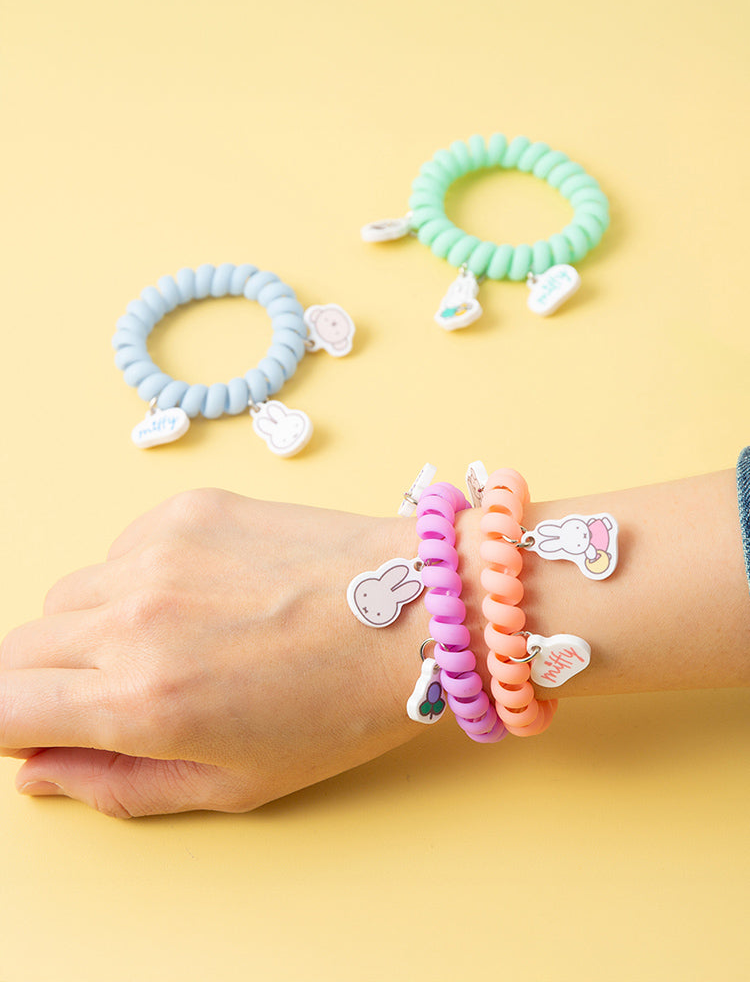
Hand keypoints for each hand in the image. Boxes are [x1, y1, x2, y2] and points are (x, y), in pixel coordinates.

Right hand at [0, 489, 423, 816]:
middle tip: (109, 695)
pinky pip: (120, 549)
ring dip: (90, 629)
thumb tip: (38, 773)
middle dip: (42, 682)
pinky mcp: (186, 508)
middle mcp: (133, 617)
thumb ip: (117, 786)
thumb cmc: (340, 709)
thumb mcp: (233, 783)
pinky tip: (204, 595)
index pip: (1, 707)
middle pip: (16, 648)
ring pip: (67, 595)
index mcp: (140, 701)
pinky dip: (137, 579)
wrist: (417, 609)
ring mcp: (157, 551)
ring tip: (171, 644)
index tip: (35, 729)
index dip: (8, 726)